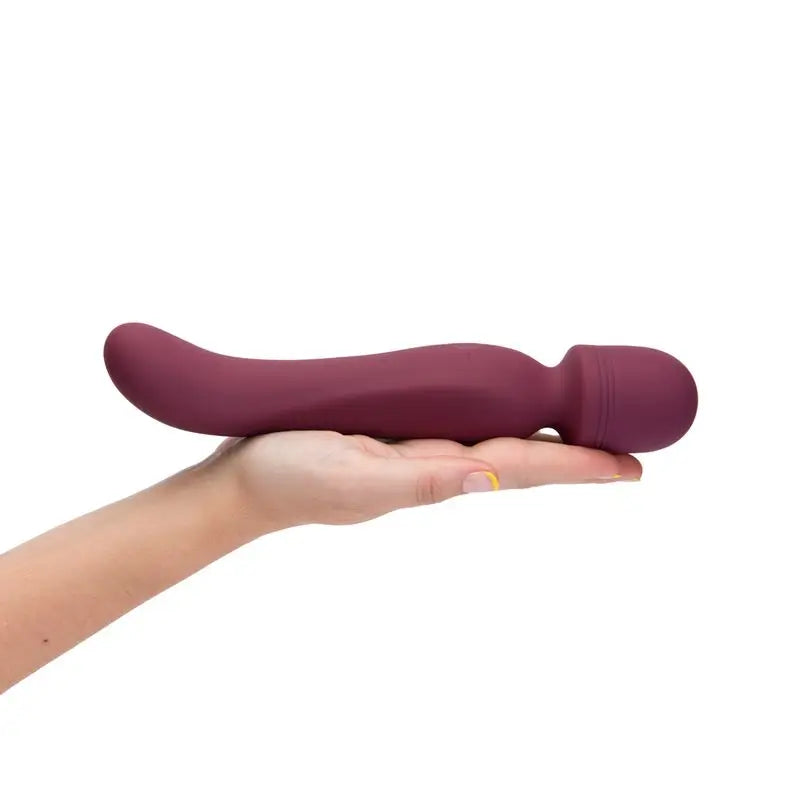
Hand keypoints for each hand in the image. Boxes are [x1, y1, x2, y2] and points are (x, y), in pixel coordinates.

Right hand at [210, 430, 641, 531]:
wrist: (243, 482)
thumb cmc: (290, 480)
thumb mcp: (353, 480)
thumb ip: (418, 483)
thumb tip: (488, 481)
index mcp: (434, 474)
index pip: (522, 469)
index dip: (579, 467)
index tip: (633, 468)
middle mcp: (435, 464)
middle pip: (521, 458)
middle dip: (575, 455)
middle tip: (628, 448)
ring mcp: (415, 451)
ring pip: (494, 443)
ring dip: (543, 441)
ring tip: (584, 434)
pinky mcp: (392, 436)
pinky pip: (456, 428)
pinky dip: (496, 424)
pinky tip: (505, 421)